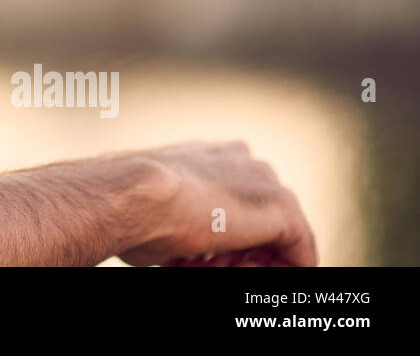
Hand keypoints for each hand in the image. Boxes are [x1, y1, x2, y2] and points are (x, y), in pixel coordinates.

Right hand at [119, 139, 316, 266]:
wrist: (134, 195)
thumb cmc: (129, 208)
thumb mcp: (157, 209)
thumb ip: (180, 216)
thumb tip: (182, 248)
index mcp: (209, 157)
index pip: (233, 203)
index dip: (219, 242)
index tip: (195, 259)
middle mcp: (240, 161)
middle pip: (257, 218)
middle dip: (237, 252)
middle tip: (205, 265)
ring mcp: (263, 181)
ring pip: (277, 235)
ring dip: (252, 261)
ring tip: (211, 266)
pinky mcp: (283, 207)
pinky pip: (300, 252)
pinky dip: (277, 271)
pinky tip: (239, 270)